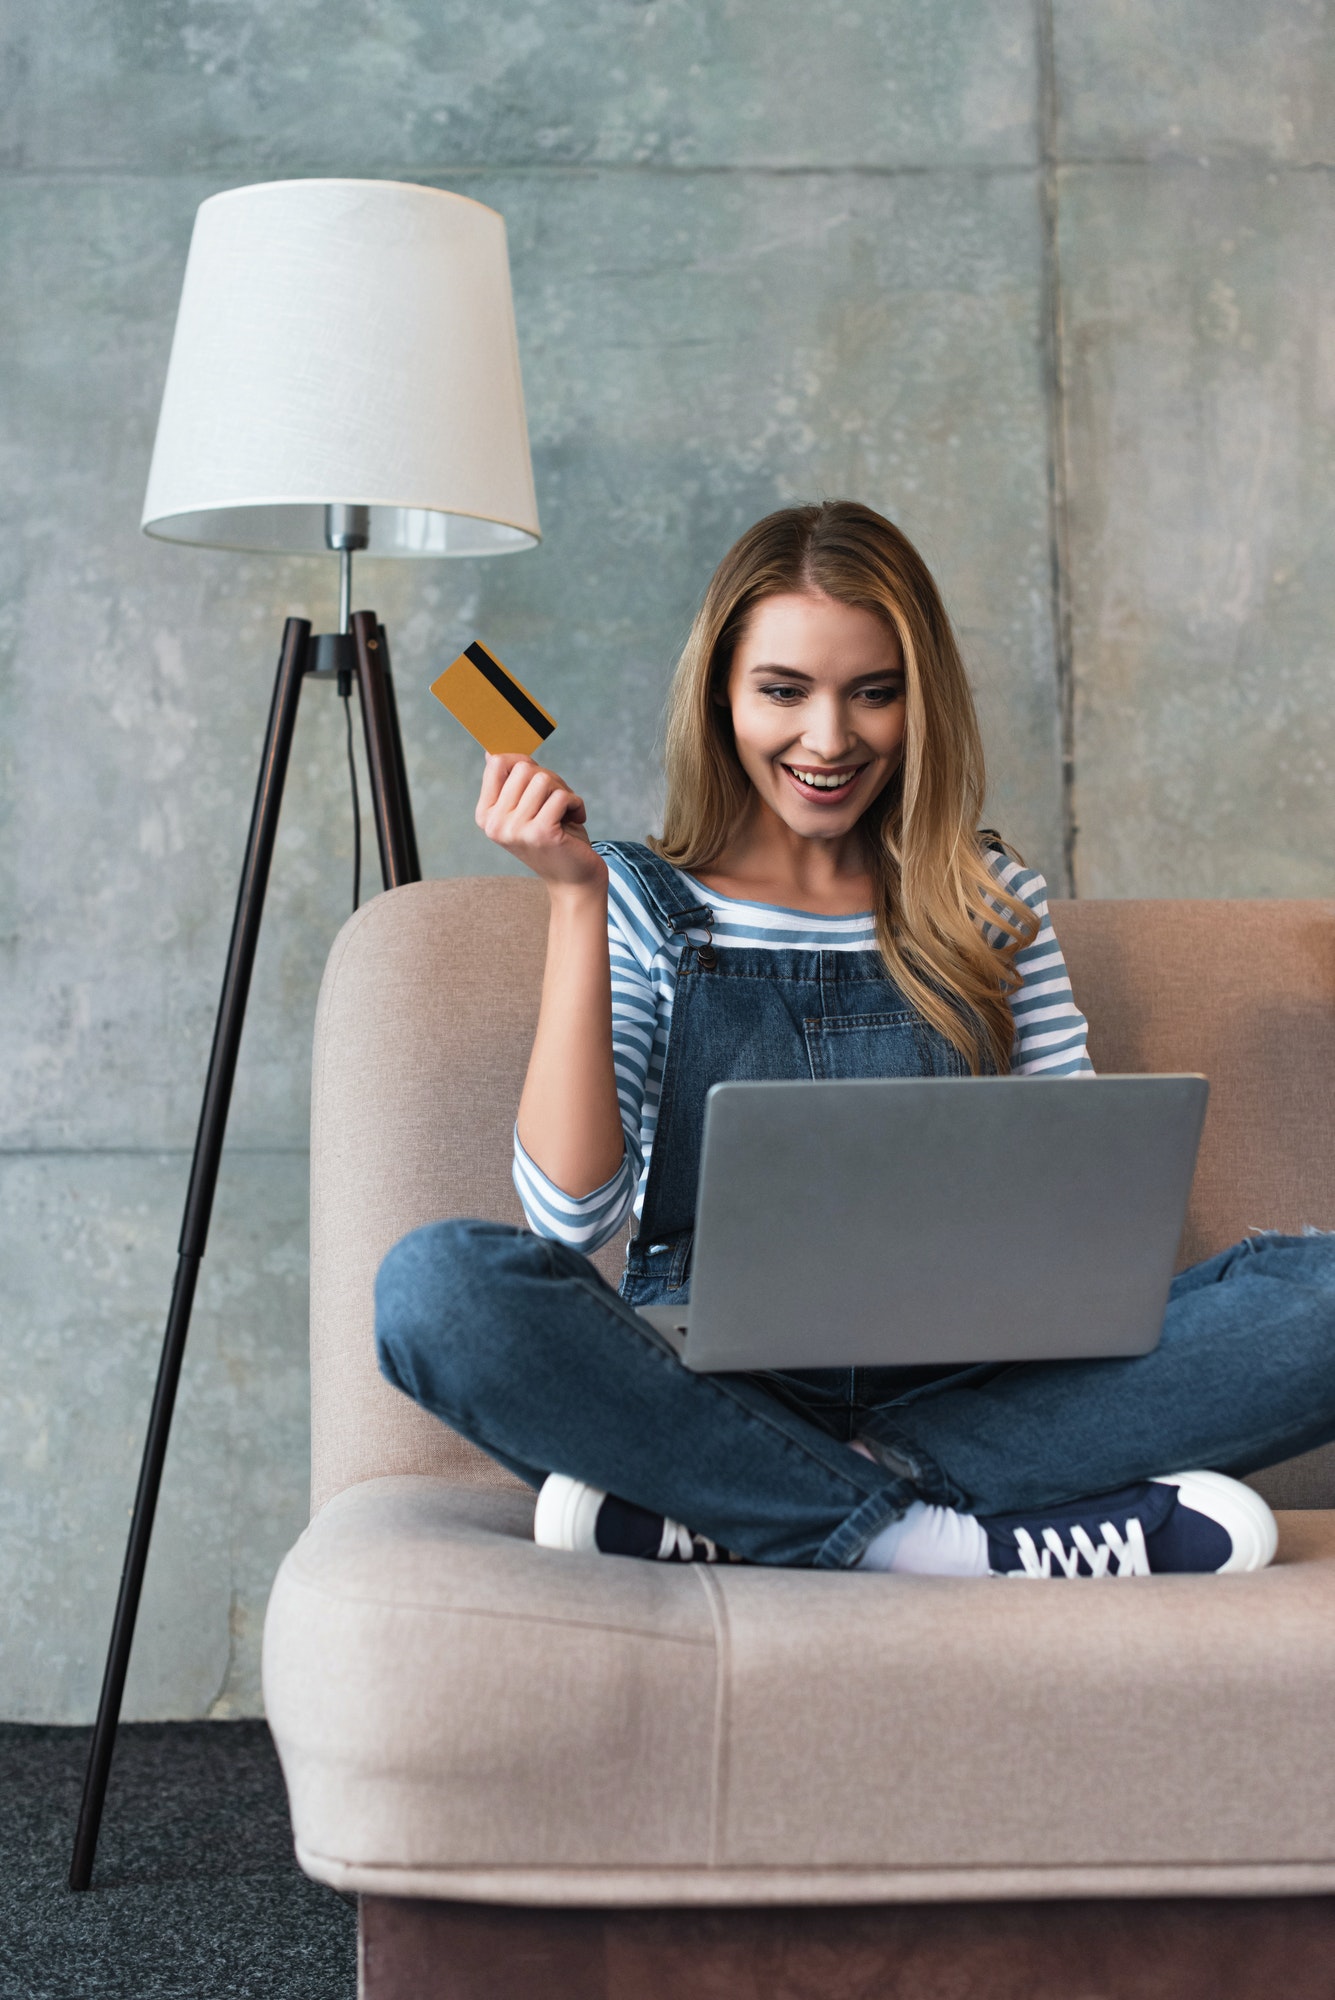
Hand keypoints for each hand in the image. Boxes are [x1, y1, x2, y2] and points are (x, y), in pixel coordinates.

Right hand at [475, 754, 607, 891]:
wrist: (573, 879)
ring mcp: (515, 830)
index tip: (538, 778)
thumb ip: (511, 782)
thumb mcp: (527, 807)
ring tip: (566, 811)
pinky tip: (576, 818)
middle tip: (558, 801)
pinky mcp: (540, 833)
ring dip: (563, 791)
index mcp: (485, 814)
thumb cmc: (553, 837)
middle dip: (550, 779)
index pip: (497, 763)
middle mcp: (495, 824)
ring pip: (543, 780)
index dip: (523, 761)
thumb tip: (492, 753)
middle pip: (524, 768)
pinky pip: (561, 796)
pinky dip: (576, 803)